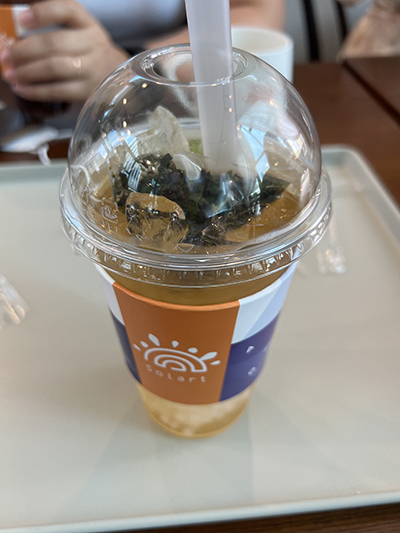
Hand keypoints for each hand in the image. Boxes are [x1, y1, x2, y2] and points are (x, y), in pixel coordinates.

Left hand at [0, 0, 129, 101]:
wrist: (116, 74)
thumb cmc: (87, 49)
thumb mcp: (78, 30)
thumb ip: (53, 23)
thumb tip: (16, 26)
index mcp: (86, 23)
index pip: (67, 10)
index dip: (43, 13)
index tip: (21, 19)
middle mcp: (92, 44)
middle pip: (54, 44)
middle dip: (25, 51)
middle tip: (5, 57)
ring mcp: (92, 69)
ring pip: (55, 68)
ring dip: (28, 72)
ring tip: (10, 74)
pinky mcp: (88, 91)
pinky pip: (59, 91)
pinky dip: (37, 91)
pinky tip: (22, 89)